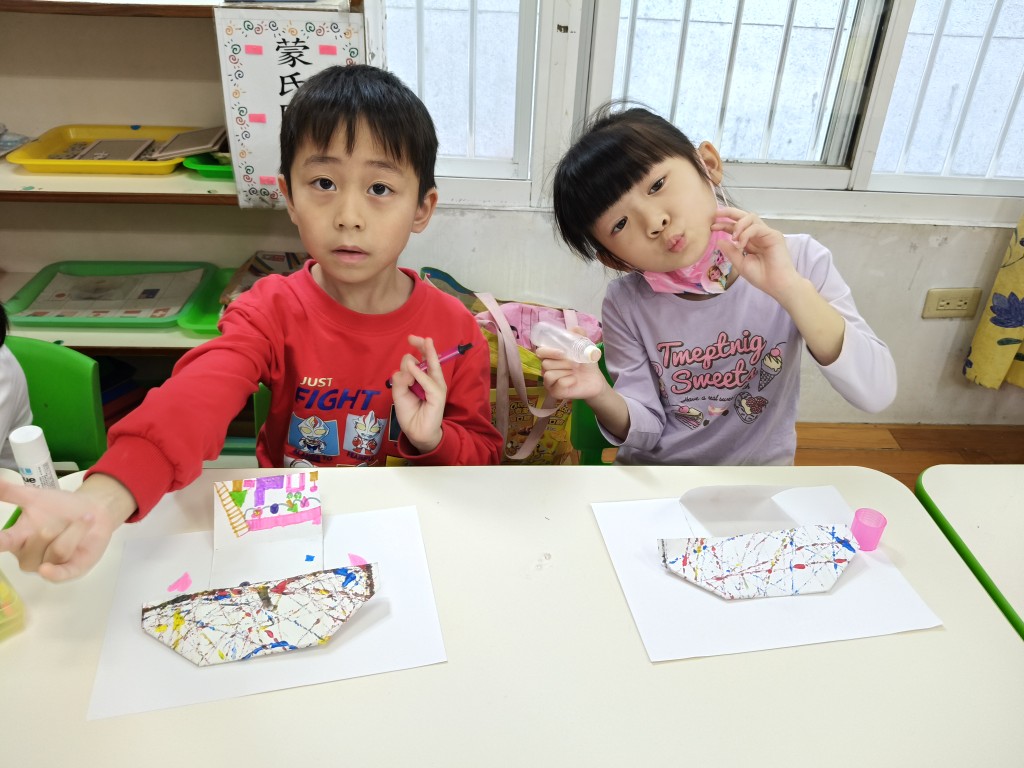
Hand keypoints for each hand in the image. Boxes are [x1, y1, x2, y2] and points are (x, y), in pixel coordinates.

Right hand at [0, 473, 135, 581]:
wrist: (93, 511)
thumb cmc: (60, 507)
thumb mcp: (34, 496)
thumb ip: (10, 492)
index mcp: (17, 538)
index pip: (2, 542)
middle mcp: (29, 555)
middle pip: (34, 546)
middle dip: (52, 529)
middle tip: (63, 518)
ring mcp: (48, 564)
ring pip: (56, 552)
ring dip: (73, 532)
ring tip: (83, 520)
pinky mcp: (68, 570)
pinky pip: (58, 575)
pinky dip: (53, 573)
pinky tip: (46, 570)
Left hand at [389, 334, 444, 452]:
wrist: (416, 432)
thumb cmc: (410, 413)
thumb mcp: (399, 394)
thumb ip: (400, 381)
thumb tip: (405, 370)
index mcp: (423, 378)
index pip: (422, 359)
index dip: (419, 348)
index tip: (411, 338)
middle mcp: (432, 380)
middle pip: (430, 359)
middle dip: (423, 346)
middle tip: (413, 338)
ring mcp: (436, 387)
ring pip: (430, 367)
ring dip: (419, 360)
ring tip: (410, 356)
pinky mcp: (438, 396)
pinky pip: (428, 383)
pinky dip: (419, 375)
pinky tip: (412, 370)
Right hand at [537, 327, 608, 400]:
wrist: (595, 380)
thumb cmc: (586, 364)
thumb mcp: (585, 347)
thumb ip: (580, 336)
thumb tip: (574, 328)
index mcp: (551, 357)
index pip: (540, 352)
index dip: (549, 351)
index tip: (562, 352)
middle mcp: (547, 369)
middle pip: (545, 363)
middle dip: (563, 363)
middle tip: (575, 364)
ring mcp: (549, 382)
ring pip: (548, 374)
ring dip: (565, 372)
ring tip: (574, 372)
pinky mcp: (554, 392)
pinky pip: (557, 385)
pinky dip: (568, 381)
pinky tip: (574, 381)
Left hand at [713, 206, 800, 301]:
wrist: (777, 285)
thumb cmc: (761, 276)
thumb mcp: (741, 264)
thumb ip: (731, 252)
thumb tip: (719, 240)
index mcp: (751, 241)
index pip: (737, 227)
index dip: (724, 224)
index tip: (712, 226)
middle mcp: (759, 235)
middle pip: (744, 216)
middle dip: (729, 213)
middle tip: (716, 214)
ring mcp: (767, 233)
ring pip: (751, 217)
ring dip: (738, 225)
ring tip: (733, 237)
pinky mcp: (774, 235)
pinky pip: (756, 228)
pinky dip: (746, 234)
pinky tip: (741, 244)